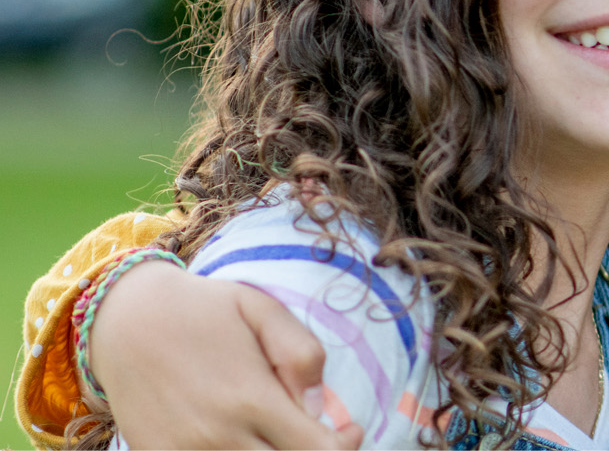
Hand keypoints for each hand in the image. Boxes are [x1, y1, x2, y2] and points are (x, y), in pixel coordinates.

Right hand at [89, 261, 361, 449]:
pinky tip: (244, 442)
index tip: (347, 428)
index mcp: (250, 399)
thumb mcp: (262, 309)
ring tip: (281, 436)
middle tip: (315, 435)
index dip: (344, 446)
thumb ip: (301, 354)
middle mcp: (217, 437)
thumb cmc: (203, 310)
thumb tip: (320, 405)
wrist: (122, 322)